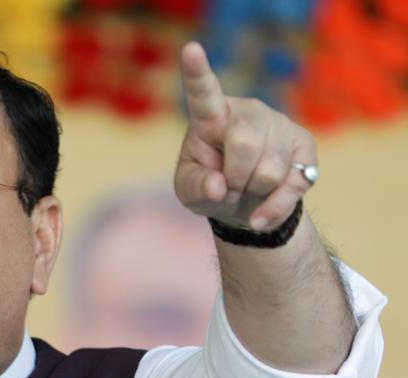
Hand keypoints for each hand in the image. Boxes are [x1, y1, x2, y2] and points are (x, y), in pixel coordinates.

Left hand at [174, 42, 316, 230]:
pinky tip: (262, 211)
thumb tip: (219, 186)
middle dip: (235, 177)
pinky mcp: (305, 146)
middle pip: (245, 143)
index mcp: (211, 117)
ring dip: (253, 192)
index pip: (203, 93)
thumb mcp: (190, 193)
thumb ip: (197, 187)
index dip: (197, 72)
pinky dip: (273, 207)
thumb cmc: (211, 189)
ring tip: (246, 189)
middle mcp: (248, 112)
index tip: (190, 50)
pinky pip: (293, 185)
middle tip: (227, 187)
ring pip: (271, 170)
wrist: (245, 207)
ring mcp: (279, 126)